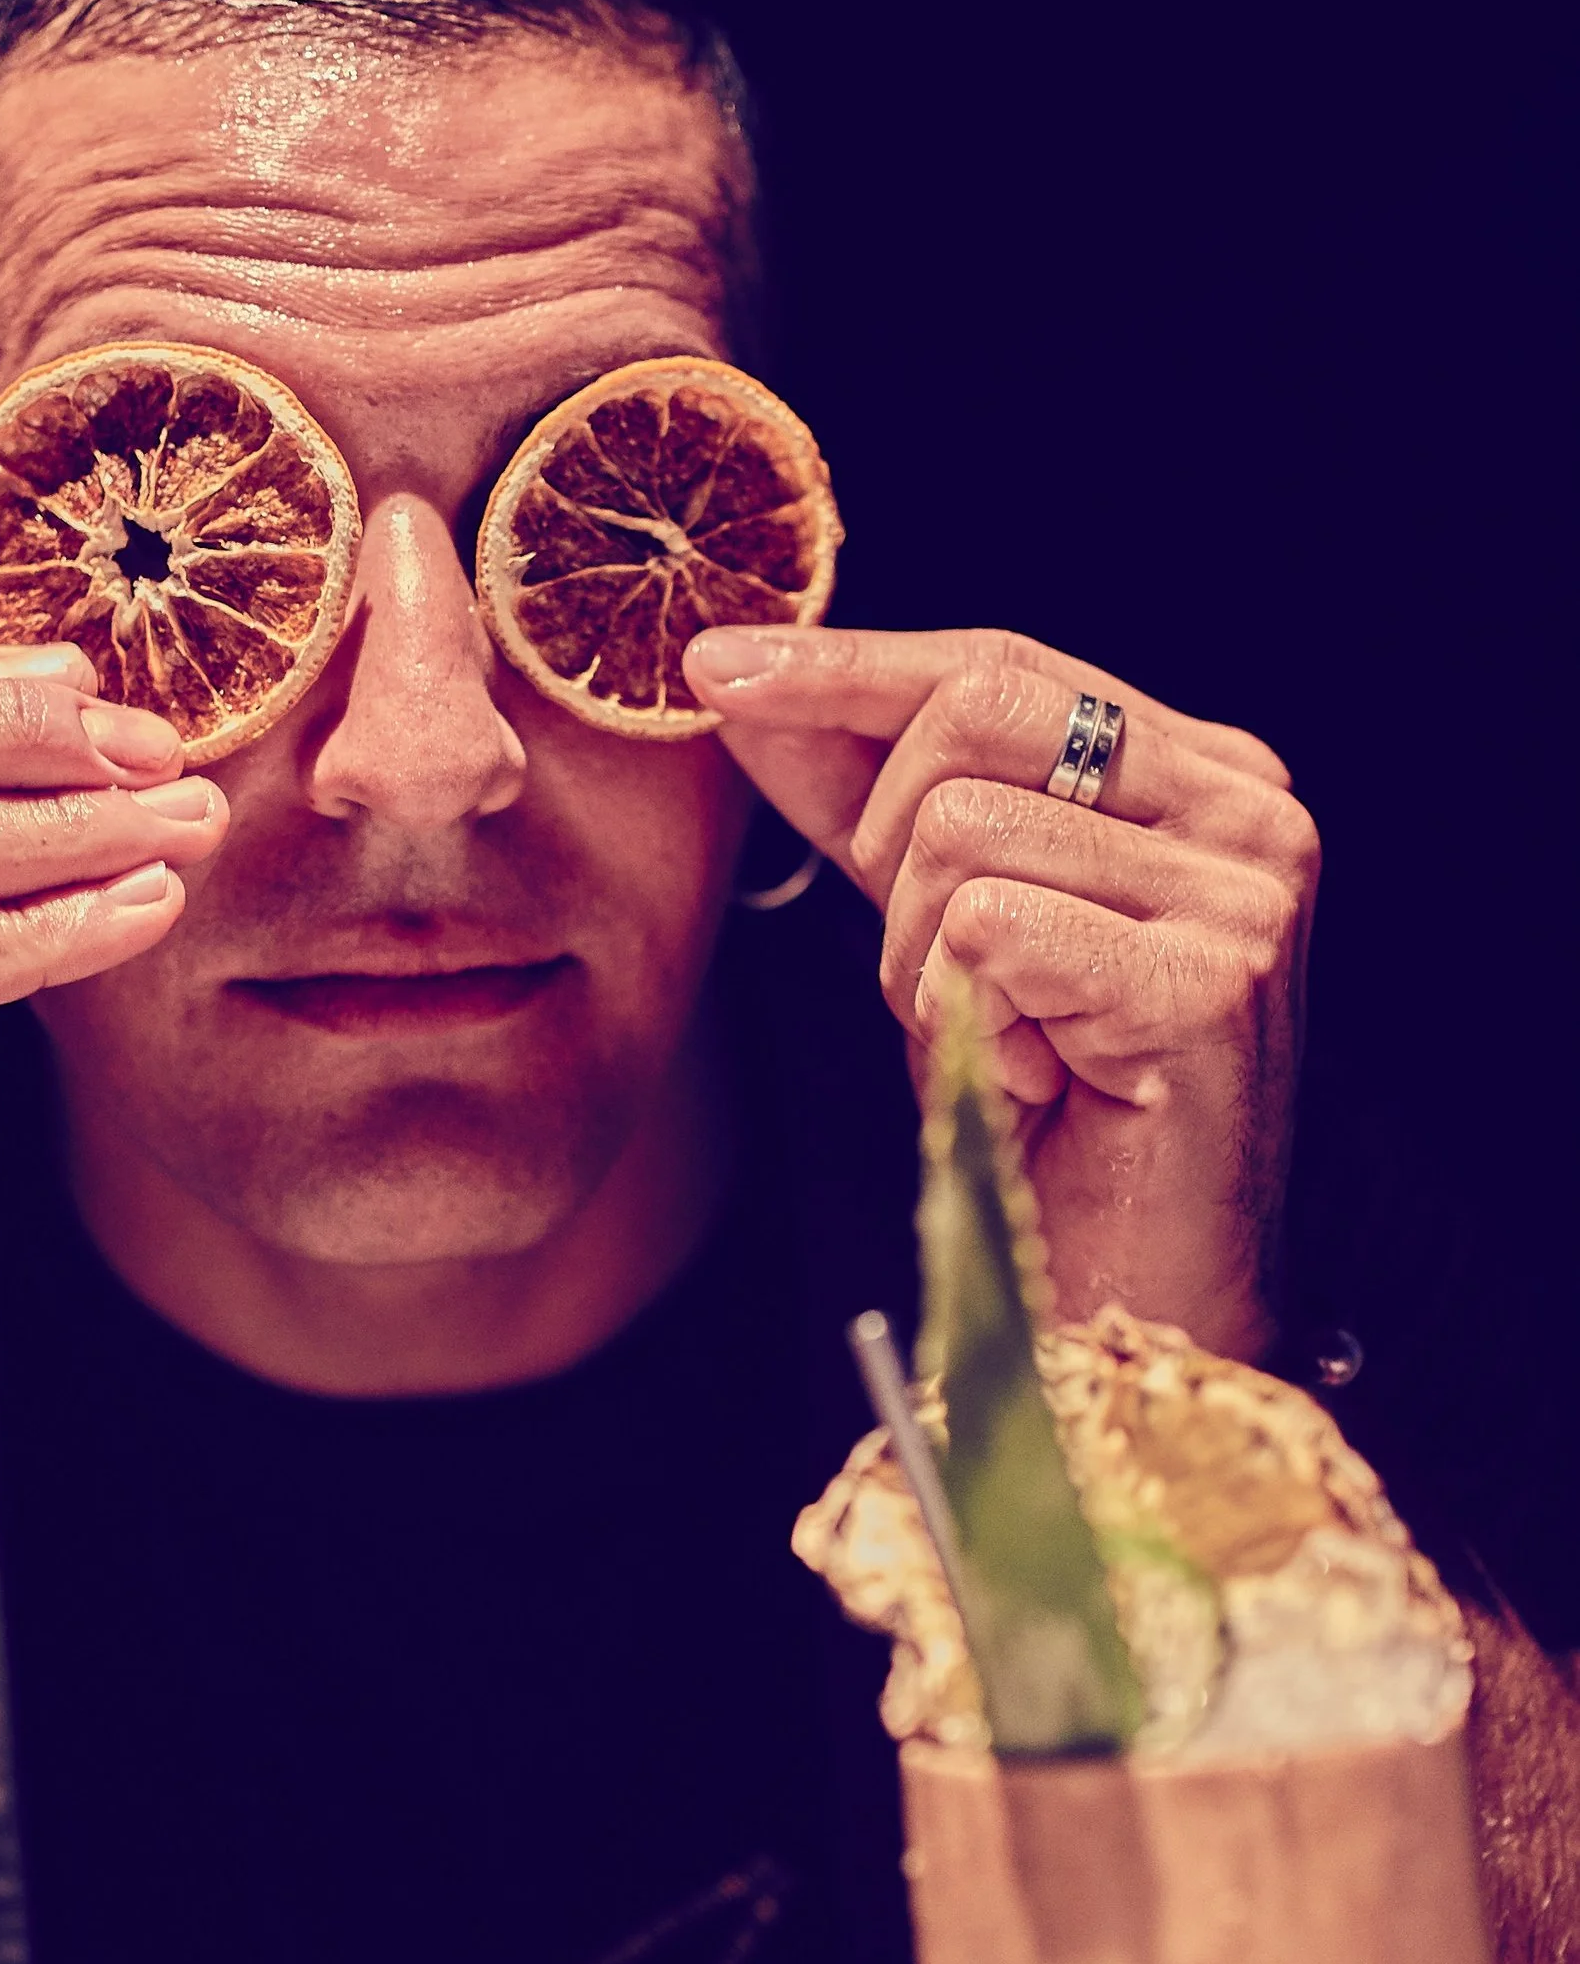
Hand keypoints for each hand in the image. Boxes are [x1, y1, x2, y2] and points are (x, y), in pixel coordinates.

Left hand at [684, 625, 1316, 1358]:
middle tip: (925, 970)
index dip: (848, 665)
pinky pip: (986, 931)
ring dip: (922, 963)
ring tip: (997, 1044)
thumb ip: (866, 807)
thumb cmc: (1053, 1118)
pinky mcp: (1210, 982)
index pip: (999, 665)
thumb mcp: (942, 931)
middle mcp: (1245, 811)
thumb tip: (743, 682)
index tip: (716, 669)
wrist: (1137, 1298)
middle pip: (974, 717)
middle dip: (885, 847)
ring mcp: (1242, 894)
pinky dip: (960, 1015)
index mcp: (1201, 772)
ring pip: (958, 836)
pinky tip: (1026, 1078)